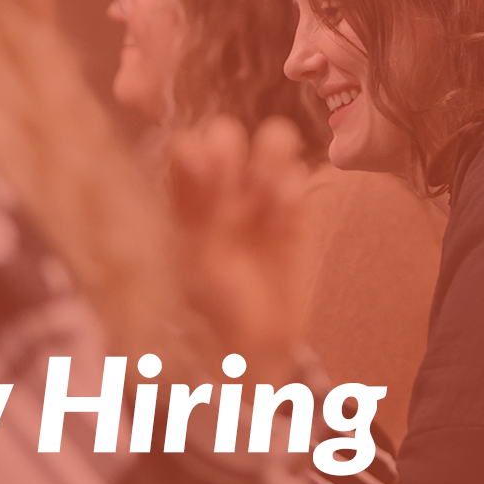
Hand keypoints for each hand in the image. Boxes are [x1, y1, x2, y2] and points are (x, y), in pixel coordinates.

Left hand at [167, 115, 312, 384]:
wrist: (255, 348)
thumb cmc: (212, 302)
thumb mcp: (197, 251)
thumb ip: (195, 198)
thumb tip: (185, 142)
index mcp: (187, 199)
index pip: (188, 145)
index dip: (197, 144)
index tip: (201, 158)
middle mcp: (223, 190)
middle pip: (228, 135)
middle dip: (230, 144)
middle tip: (231, 170)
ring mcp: (261, 199)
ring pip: (272, 143)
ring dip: (270, 152)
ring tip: (265, 180)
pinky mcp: (295, 215)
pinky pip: (297, 182)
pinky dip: (291, 189)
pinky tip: (283, 213)